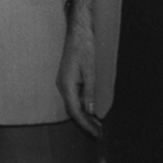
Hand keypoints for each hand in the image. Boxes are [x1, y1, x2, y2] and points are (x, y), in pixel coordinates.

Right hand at [56, 0, 100, 137]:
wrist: (79, 29)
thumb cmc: (85, 46)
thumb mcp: (91, 71)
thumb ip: (90, 92)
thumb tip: (90, 110)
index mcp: (66, 84)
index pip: (75, 112)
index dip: (86, 125)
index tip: (96, 134)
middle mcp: (63, 84)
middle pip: (72, 110)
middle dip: (85, 123)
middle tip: (99, 133)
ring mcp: (65, 80)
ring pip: (73, 104)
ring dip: (84, 115)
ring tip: (98, 124)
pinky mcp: (69, 77)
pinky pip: (74, 96)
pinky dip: (83, 105)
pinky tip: (91, 108)